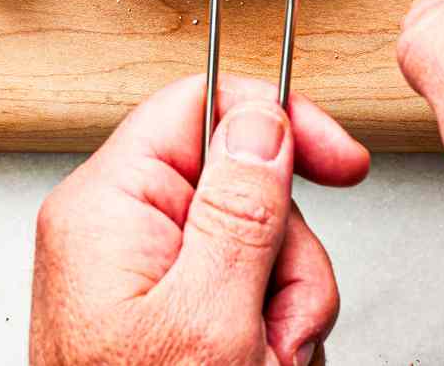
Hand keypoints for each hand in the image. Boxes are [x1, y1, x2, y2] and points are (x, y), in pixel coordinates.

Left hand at [30, 75, 368, 364]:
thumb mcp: (209, 314)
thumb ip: (240, 205)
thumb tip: (262, 118)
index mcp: (107, 207)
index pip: (199, 104)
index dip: (276, 120)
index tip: (336, 159)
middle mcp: (117, 231)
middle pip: (242, 181)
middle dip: (286, 253)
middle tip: (278, 317)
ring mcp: (141, 275)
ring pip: (256, 242)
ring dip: (283, 303)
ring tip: (264, 358)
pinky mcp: (165, 312)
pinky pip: (245, 287)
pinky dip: (268, 329)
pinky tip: (257, 364)